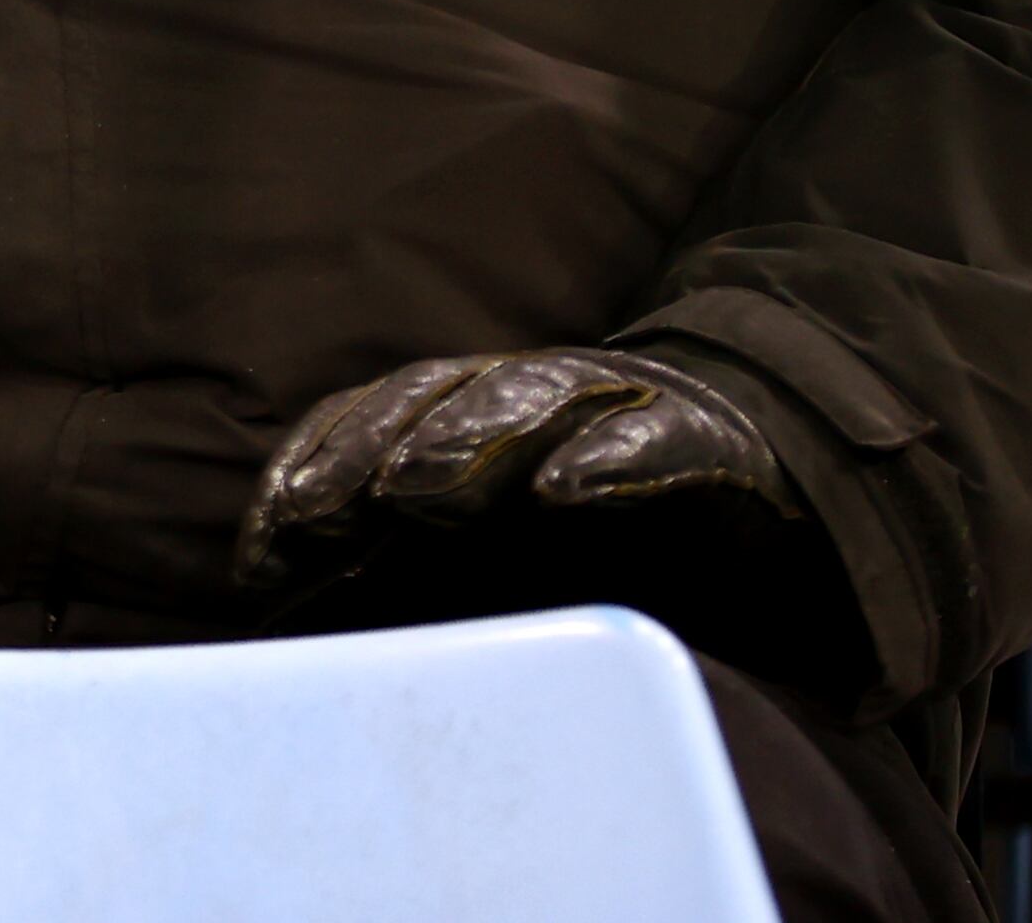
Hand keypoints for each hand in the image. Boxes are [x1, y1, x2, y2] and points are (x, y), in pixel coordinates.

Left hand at [237, 345, 798, 595]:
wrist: (771, 490)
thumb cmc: (608, 535)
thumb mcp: (493, 560)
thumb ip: (408, 577)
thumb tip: (294, 635)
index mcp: (462, 420)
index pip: (362, 426)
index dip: (307, 476)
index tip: (261, 555)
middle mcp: (523, 398)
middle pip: (424, 400)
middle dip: (360, 452)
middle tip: (316, 515)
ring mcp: (609, 405)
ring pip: (523, 396)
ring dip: (458, 438)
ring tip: (409, 488)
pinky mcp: (699, 434)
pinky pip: (649, 437)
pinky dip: (605, 459)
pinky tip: (563, 491)